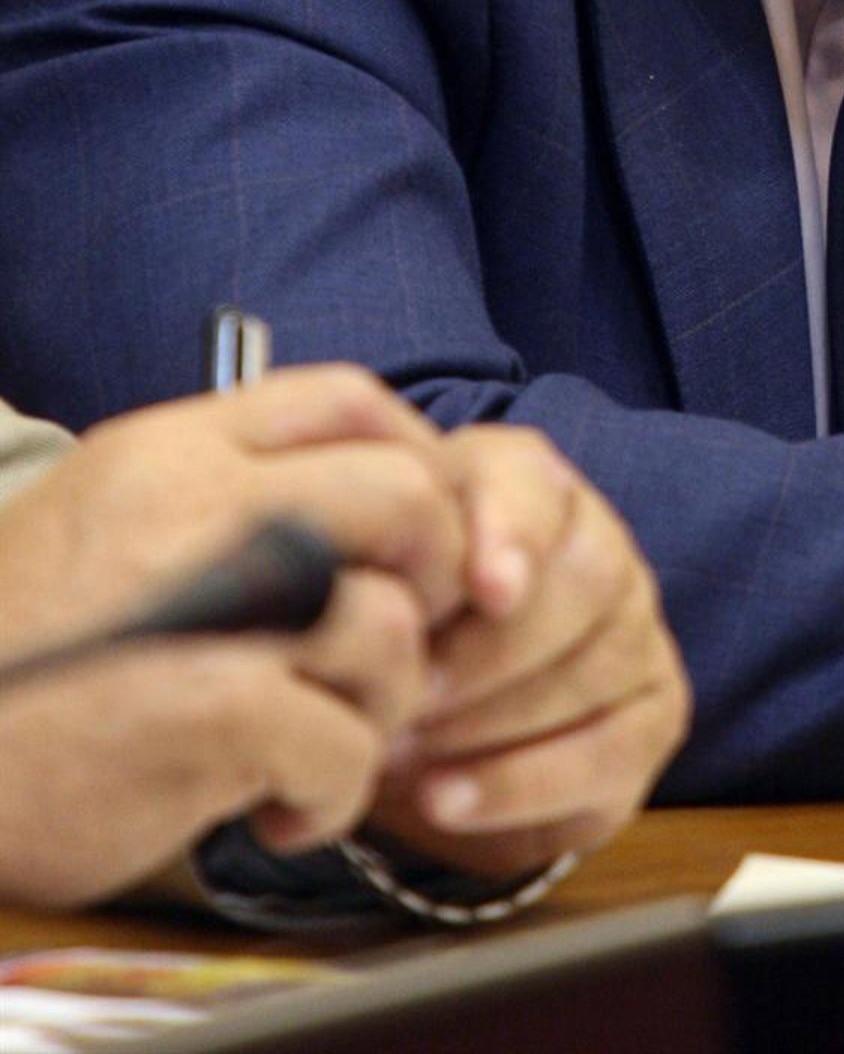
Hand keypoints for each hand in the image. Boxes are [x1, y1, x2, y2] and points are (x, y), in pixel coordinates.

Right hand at [0, 369, 470, 906]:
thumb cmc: (14, 664)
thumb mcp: (103, 527)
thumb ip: (215, 502)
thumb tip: (356, 515)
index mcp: (168, 451)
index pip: (344, 396)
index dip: (416, 453)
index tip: (422, 528)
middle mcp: (199, 508)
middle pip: (404, 493)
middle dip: (436, 574)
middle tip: (403, 645)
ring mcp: (213, 609)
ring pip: (391, 625)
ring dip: (385, 705)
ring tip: (327, 743)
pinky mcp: (215, 713)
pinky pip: (348, 743)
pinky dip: (335, 793)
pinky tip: (284, 813)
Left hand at [367, 425, 689, 881]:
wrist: (415, 722)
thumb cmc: (389, 629)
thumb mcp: (372, 577)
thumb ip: (379, 560)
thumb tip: (369, 594)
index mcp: (530, 486)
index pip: (539, 489)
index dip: (514, 536)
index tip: (486, 590)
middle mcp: (602, 546)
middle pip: (587, 579)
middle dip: (492, 650)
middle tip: (410, 695)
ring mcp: (637, 633)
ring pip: (600, 667)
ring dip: (493, 721)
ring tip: (405, 752)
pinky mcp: (652, 720)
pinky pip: (609, 753)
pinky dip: (522, 783)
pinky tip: (447, 798)